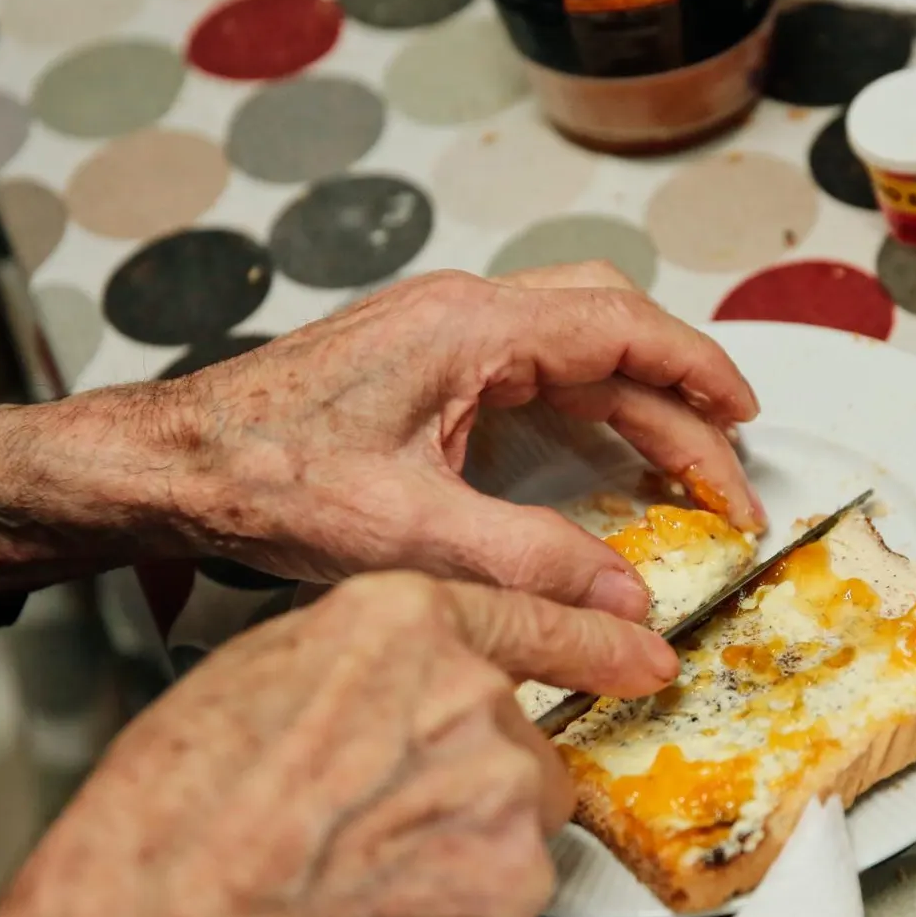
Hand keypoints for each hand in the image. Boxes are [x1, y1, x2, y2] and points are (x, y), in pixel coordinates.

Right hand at [0, 572, 678, 916]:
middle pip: (517, 742)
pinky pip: (502, 900)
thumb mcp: (262, 672)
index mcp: (405, 625)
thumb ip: (363, 664)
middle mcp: (473, 695)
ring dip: (464, 850)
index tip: (641, 656)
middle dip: (468, 785)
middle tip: (376, 821)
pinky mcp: (514, 884)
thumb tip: (395, 688)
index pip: (530, 618)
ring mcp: (504, 791)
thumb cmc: (186, 804)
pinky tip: (379, 915)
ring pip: (514, 824)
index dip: (591, 643)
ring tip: (364, 872)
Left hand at [163, 262, 765, 619]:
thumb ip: (528, 563)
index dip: (699, 375)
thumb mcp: (407, 533)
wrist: (170, 464)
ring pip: (575, 346)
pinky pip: (534, 369)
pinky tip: (602, 460)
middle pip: (611, 329)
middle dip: (681, 397)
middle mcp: (462, 314)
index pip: (622, 328)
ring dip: (637, 402)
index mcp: (470, 328)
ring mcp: (441, 335)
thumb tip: (625, 602)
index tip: (745, 424)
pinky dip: (587, 408)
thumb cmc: (263, 477)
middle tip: (725, 475)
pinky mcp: (422, 366)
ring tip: (685, 471)